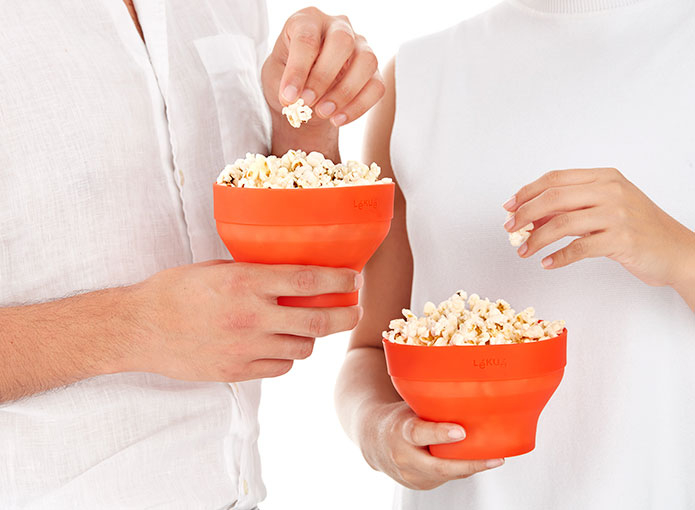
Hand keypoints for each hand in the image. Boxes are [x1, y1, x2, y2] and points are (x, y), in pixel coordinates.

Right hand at [123, 261, 362, 381]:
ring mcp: (245, 348)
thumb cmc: (175, 290)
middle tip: (355, 312)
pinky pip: (280, 368)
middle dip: (345, 317)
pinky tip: (278, 347)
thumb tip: (291, 277)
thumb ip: (255, 274)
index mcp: (246, 283)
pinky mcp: (237, 372)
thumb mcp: (218, 269)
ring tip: (309, 329)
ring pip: (302, 349)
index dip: (338, 281)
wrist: (139, 328)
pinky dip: (287, 357)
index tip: (353, 279)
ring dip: (312, 338)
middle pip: (317, 322)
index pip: (307, 282)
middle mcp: (251, 317)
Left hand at [262, 7, 384, 129]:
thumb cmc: (286, 75)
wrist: (301, 92)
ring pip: (366, 62)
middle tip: (307, 102)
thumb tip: (298, 99)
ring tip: (323, 113)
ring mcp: (360, 47)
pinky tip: (338, 119)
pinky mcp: (373, 71)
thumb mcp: (275, 76)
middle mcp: (338, 27)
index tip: (289, 97)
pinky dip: (358, 107)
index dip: (298, 70)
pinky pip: (376, 87)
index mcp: (308, 20)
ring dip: (345, 92)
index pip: (307, 38)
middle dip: (323, 77)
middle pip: (342, 42)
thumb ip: (284, 83)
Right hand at [359, 402, 503, 489]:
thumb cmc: (397, 418)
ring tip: (495, 459)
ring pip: (446, 475)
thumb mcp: (408, 406)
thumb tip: (464, 390)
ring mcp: (410, 475)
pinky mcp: (419, 485)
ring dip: (471, 468)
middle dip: (469, 464)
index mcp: (400, 431)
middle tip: (494, 458)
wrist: (372, 441)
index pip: (419, 433)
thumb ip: (430, 406)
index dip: (440, 434)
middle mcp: (403, 457)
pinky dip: (461, 470)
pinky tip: (475, 462)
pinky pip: (445, 479)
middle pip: (438, 466)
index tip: (460, 432)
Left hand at [503, 168, 694, 289]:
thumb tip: (530, 219)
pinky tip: (547, 263)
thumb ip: (571, 209)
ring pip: (562, 223)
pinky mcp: (622, 240)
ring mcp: (617, 215)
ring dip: (536, 239)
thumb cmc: (638, 228)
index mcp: (604, 178)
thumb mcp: (605, 208)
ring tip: (524, 251)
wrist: (676, 250)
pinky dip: (558, 257)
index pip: (555, 179)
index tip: (510, 207)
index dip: (527, 192)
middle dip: (525, 214)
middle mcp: (611, 191)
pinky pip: (579, 248)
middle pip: (553, 198)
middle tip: (510, 230)